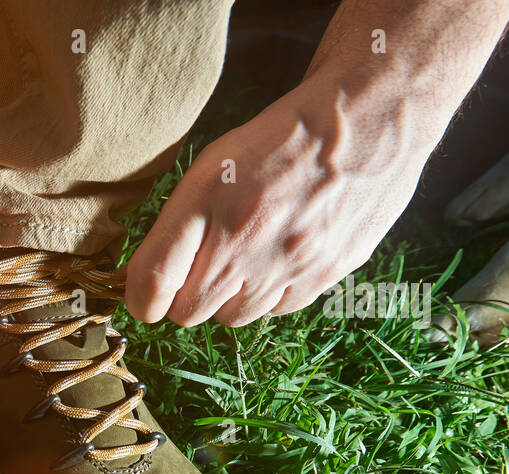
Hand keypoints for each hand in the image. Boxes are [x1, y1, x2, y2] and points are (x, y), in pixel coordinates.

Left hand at [124, 73, 438, 328]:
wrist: (368, 119)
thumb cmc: (281, 139)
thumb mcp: (213, 166)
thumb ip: (176, 227)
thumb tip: (142, 284)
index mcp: (207, 200)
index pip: (152, 280)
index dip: (140, 299)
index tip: (144, 299)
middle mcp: (244, 238)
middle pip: (189, 311)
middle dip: (185, 297)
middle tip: (200, 270)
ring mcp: (286, 261)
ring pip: (232, 318)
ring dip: (228, 298)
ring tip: (246, 256)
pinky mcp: (324, 273)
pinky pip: (276, 311)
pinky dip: (269, 296)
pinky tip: (279, 259)